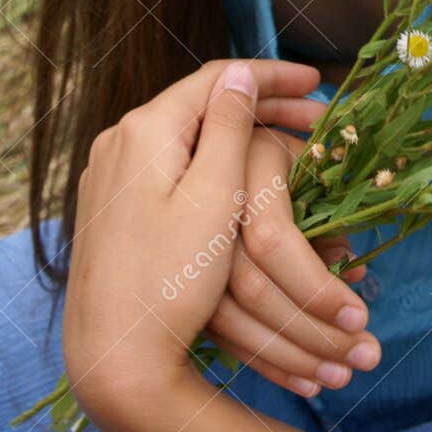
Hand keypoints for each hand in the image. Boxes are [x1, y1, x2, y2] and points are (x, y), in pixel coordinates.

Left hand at [61, 57, 321, 431]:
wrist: (112, 358)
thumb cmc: (169, 280)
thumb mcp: (213, 198)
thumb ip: (228, 128)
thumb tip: (239, 73)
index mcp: (145, 131)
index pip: (217, 80)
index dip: (271, 77)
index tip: (317, 83)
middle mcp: (120, 143)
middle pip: (203, 107)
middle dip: (263, 107)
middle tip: (319, 117)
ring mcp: (112, 178)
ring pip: (189, 138)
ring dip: (241, 136)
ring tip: (293, 145)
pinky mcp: (113, 209)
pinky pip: (171, 167)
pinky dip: (213, 163)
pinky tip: (246, 180)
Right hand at [205, 119, 381, 398]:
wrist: (224, 145)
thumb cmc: (286, 154)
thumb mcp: (311, 167)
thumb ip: (329, 217)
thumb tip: (352, 274)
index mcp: (242, 164)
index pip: (272, 239)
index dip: (314, 284)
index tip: (360, 316)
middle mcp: (205, 209)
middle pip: (251, 287)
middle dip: (312, 332)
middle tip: (366, 359)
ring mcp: (183, 248)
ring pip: (231, 317)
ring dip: (291, 356)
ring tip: (341, 378)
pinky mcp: (182, 281)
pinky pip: (221, 331)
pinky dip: (265, 360)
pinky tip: (304, 381)